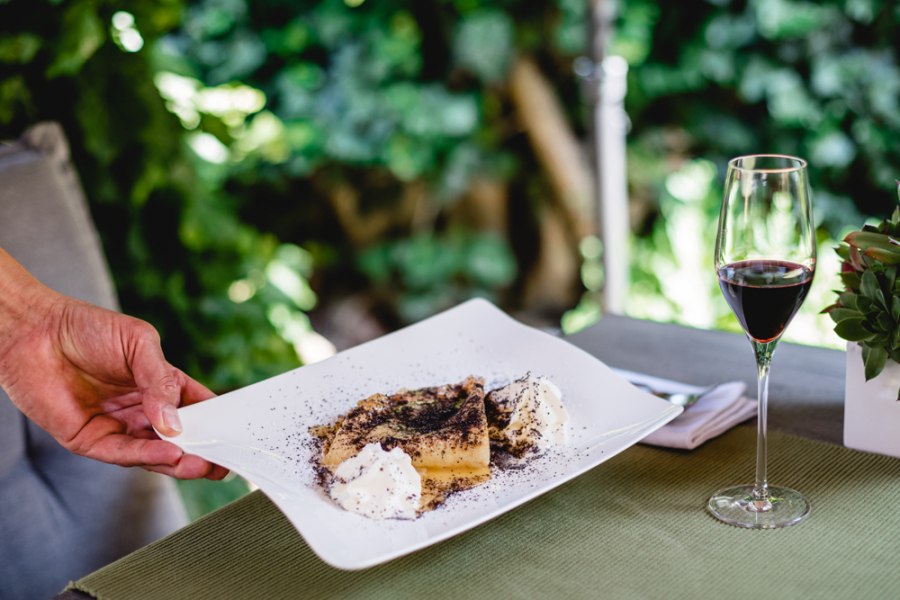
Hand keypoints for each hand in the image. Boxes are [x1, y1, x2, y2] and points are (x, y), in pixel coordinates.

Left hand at [0, 250, 226, 478]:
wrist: (35, 331)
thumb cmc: (87, 328)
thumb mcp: (139, 344)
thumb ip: (161, 380)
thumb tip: (176, 422)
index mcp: (159, 385)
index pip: (195, 408)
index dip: (216, 421)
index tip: (236, 433)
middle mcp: (141, 410)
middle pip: (178, 438)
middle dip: (203, 451)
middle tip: (224, 462)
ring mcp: (117, 427)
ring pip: (154, 452)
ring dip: (180, 461)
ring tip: (203, 464)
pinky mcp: (90, 440)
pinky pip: (123, 453)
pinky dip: (148, 455)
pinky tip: (171, 454)